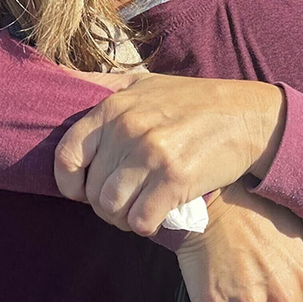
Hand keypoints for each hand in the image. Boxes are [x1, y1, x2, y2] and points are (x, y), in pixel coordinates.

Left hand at [53, 71, 286, 235]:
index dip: (68, 183)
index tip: (82, 190)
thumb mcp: (143, 82)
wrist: (246, 115)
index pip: (66, 156)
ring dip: (122, 219)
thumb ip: (100, 85)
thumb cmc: (191, 101)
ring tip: (136, 212)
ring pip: (113, 209)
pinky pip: (142, 220)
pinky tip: (157, 216)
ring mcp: (152, 154)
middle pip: (93, 191)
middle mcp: (129, 129)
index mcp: (113, 107)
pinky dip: (146, 226)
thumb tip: (55, 75)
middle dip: (104, 206)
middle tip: (123, 203)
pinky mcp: (177, 179)